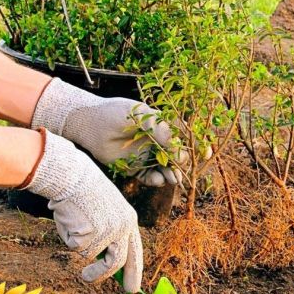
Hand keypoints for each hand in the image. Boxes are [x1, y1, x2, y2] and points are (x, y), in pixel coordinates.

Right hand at [24, 130, 142, 291]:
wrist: (73, 175)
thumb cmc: (85, 191)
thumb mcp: (106, 211)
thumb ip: (108, 234)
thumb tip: (103, 261)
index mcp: (129, 220)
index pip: (136, 251)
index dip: (134, 270)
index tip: (132, 287)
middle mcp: (122, 228)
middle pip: (117, 262)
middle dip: (104, 276)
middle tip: (89, 280)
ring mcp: (107, 232)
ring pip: (91, 256)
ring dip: (80, 249)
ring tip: (74, 231)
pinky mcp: (90, 235)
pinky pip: (76, 247)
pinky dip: (69, 237)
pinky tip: (70, 219)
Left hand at [31, 78, 185, 186]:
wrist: (89, 124)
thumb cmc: (116, 114)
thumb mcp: (143, 117)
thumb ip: (162, 132)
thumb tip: (180, 150)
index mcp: (161, 125)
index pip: (183, 137)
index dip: (195, 146)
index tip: (204, 154)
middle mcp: (155, 141)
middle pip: (176, 156)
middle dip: (182, 164)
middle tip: (182, 169)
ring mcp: (145, 155)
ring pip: (164, 169)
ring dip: (171, 175)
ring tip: (173, 179)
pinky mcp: (133, 168)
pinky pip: (149, 177)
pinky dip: (156, 180)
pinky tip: (158, 180)